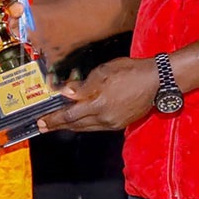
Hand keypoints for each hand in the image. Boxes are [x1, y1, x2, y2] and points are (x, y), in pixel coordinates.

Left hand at [37, 56, 157, 132]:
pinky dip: (85, 125)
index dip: (54, 119)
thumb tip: (65, 93)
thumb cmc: (130, 71)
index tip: (41, 122)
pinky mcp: (120, 123)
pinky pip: (97, 127)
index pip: (70, 115)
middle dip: (58, 126)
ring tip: (59, 125)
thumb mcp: (104, 71)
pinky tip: (81, 121)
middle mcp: (104, 117)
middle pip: (76, 125)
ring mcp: (113, 123)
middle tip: (43, 126)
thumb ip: (83, 85)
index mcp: (98, 103)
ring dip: (71, 126)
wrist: (156, 81)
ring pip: (86, 128)